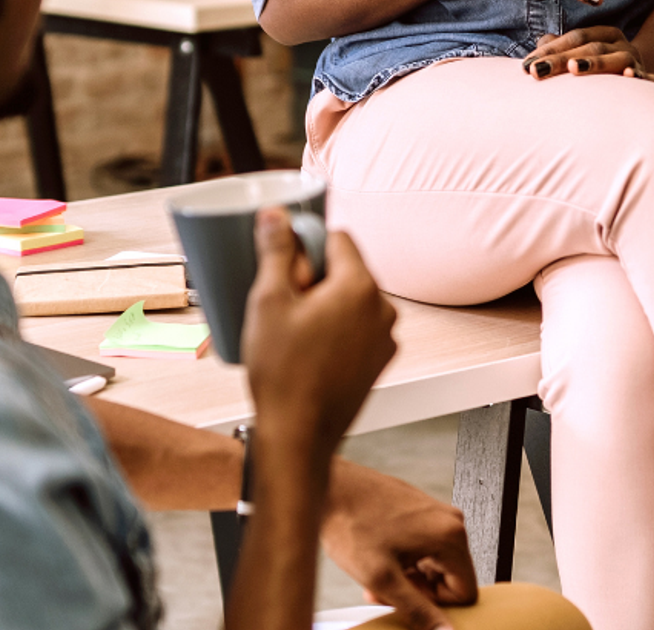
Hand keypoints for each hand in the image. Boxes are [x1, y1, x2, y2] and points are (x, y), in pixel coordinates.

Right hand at [242, 211, 397, 456]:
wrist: (298, 437)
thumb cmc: (283, 373)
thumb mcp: (268, 301)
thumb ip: (275, 251)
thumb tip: (277, 216)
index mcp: (360, 286)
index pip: (338, 237)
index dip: (305, 243)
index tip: (282, 262)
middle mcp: (382, 309)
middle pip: (345, 269)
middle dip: (312, 276)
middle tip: (280, 301)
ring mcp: (385, 339)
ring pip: (350, 300)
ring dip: (322, 303)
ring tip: (289, 329)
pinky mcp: (378, 362)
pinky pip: (356, 328)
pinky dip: (334, 328)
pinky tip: (305, 348)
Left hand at [322, 461, 477, 628]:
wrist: (330, 486)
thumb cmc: (351, 525)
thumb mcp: (383, 578)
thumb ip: (418, 610)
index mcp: (450, 537)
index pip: (466, 593)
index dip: (435, 605)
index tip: (404, 597)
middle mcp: (450, 522)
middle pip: (450, 579)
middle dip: (418, 591)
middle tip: (383, 589)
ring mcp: (435, 513)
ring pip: (434, 565)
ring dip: (408, 578)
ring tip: (375, 576)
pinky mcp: (420, 511)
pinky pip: (424, 548)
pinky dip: (404, 561)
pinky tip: (378, 560)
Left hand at [523, 24, 653, 81]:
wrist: (642, 79)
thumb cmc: (604, 69)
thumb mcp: (582, 55)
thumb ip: (559, 50)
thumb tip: (535, 50)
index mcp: (605, 34)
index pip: (576, 37)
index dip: (551, 49)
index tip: (528, 66)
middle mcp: (621, 44)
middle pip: (591, 47)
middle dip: (562, 59)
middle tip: (537, 71)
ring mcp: (636, 61)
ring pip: (617, 58)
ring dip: (596, 63)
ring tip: (575, 68)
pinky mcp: (646, 79)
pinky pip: (646, 77)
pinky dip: (640, 76)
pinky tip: (629, 77)